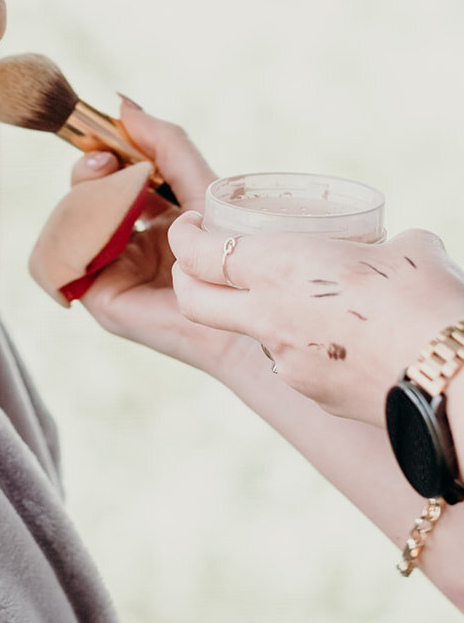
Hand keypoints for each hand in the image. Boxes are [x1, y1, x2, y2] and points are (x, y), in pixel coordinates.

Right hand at [63, 102, 245, 378]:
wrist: (242, 302)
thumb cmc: (233, 252)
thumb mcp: (199, 184)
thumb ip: (165, 144)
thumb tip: (123, 103)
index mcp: (152, 221)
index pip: (112, 179)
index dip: (104, 152)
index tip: (106, 133)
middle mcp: (127, 247)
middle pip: (82, 197)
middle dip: (87, 172)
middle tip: (105, 161)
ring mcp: (110, 272)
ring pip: (67, 222)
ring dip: (80, 200)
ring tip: (110, 195)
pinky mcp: (98, 296)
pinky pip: (57, 259)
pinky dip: (62, 235)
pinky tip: (91, 224)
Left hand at [169, 214, 463, 425]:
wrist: (450, 380)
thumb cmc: (427, 301)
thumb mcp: (405, 251)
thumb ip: (383, 246)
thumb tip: (396, 248)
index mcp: (277, 270)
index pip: (197, 254)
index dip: (185, 237)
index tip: (191, 227)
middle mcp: (267, 318)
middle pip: (193, 302)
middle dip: (187, 281)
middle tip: (199, 265)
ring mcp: (285, 363)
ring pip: (250, 334)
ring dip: (260, 315)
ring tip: (301, 299)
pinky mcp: (312, 394)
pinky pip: (294, 364)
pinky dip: (304, 347)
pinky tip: (342, 339)